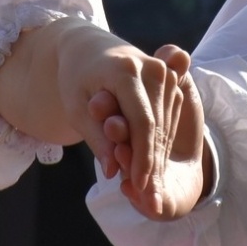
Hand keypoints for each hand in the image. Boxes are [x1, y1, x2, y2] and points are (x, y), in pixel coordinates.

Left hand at [51, 22, 187, 197]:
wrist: (88, 47)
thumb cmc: (76, 79)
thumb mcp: (76, 108)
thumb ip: (96, 139)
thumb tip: (113, 173)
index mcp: (124, 70)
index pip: (142, 122)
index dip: (142, 157)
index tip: (139, 186)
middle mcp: (150, 68)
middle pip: (157, 127)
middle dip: (152, 164)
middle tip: (149, 198)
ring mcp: (163, 71)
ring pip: (166, 125)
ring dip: (159, 158)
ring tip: (151, 189)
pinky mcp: (170, 78)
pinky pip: (169, 118)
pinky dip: (161, 144)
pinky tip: (153, 168)